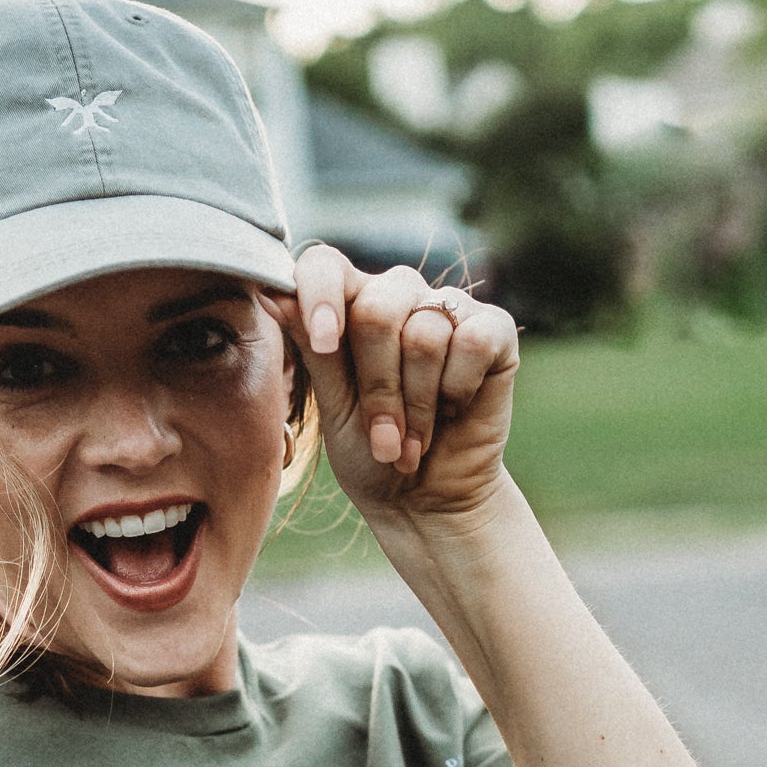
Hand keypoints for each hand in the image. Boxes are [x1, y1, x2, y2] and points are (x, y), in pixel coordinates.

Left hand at [260, 245, 518, 524]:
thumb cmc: (373, 454)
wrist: (428, 500)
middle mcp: (398, 296)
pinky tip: (456, 408)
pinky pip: (472, 341)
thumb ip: (314, 349)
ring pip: (425, 334)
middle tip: (384, 440)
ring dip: (417, 406)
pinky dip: (458, 388)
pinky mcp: (493, 328)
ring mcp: (447, 308)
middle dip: (378, 389)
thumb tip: (272, 294)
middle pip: (377, 311)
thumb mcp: (335, 408)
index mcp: (349, 306)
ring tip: (416, 439)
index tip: (323, 343)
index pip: (325, 266)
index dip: (321, 298)